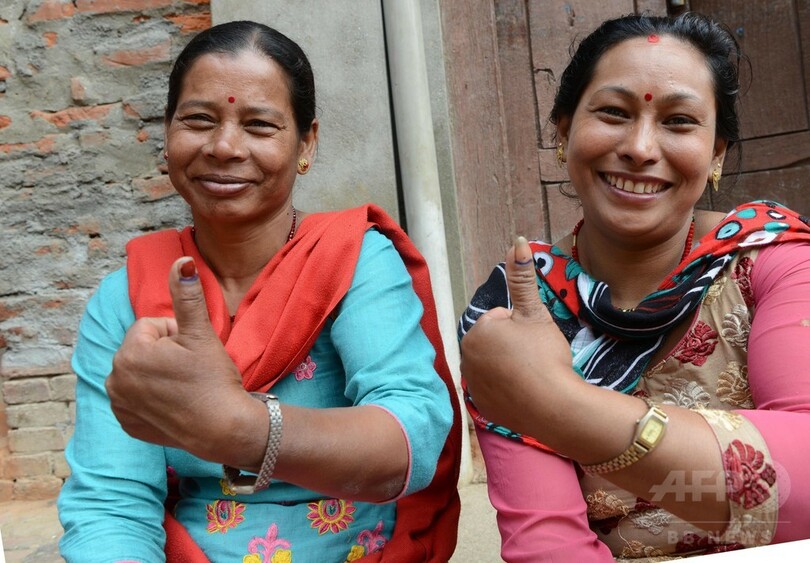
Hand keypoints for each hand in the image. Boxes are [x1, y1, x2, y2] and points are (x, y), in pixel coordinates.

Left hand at [107, 258, 258, 462]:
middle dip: (165, 354)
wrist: (223, 429)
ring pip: (139, 373)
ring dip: (157, 374)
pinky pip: (136, 399)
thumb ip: (187, 295)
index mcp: (129, 354)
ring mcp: (119, 405)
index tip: (194, 352)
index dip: (177, 335)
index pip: (151, 327)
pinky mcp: (127, 425)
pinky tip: (174, 404)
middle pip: (142, 350)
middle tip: (191, 369)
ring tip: (184, 386)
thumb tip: (182, 261)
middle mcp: (115, 379)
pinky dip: (152, 399)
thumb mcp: (201, 333)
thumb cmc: (213, 379)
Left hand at [460, 237, 577, 437]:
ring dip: (511, 367)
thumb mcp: (534, 312)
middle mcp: (465, 359)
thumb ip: (522, 278)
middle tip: (534, 358)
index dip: (522, 327)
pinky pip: (498, 391)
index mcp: (475, 333)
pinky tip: (526, 394)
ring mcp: (473, 386)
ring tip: (532, 376)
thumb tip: (517, 241)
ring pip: (497, 366)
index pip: (500, 320)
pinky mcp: (484, 407)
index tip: (534, 341)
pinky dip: (510, 391)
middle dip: (513, 346)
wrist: (554, 406)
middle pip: (496, 343)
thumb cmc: (542, 354)